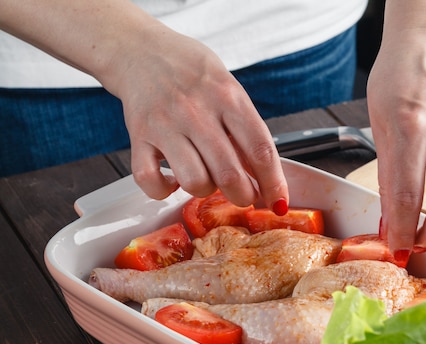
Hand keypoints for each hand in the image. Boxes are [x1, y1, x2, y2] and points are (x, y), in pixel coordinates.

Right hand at [103, 26, 288, 209]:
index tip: (279, 202)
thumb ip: (245, 129)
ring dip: (204, 191)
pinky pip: (150, 181)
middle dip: (243, 196)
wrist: (141, 50)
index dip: (274, 183)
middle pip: (229, 173)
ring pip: (194, 181)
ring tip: (205, 179)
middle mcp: (197, 111)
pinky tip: (172, 180)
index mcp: (227, 97)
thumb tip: (263, 176)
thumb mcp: (229, 89)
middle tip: (243, 195)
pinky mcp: (138, 137)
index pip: (260, 149)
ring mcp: (165, 125)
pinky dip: (163, 191)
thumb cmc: (193, 74)